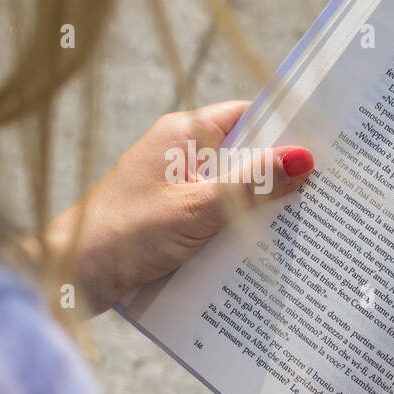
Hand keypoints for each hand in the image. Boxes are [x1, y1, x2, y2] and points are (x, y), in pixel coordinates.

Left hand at [33, 100, 313, 315]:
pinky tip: (260, 255)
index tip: (326, 146)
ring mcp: (170, 189)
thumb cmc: (123, 234)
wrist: (67, 277)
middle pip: (242, 157)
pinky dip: (232, 234)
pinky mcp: (165, 222)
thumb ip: (251, 184)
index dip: (286, 130)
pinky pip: (211, 220)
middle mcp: (176, 154)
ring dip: (256, 212)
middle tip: (327, 194)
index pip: (247, 117)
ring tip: (304, 228)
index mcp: (182, 134)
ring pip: (229, 193)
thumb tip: (303, 158)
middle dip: (279, 178)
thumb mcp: (198, 209)